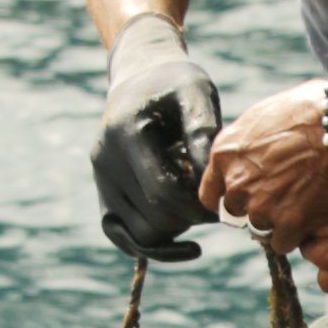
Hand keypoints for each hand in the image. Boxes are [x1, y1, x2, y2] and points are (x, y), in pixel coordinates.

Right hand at [93, 13, 222, 259]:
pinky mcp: (104, 194)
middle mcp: (105, 161)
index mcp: (126, 134)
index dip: (198, 206)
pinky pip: (124, 237)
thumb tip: (211, 176)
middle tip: (220, 207)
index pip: (162, 192)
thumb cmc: (176, 83)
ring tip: (201, 210)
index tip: (226, 204)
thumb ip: (202, 129)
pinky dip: (155, 248)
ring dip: (177, 231)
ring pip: (140, 234)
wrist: (141, 79)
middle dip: (191, 218)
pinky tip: (188, 246)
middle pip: (153, 217)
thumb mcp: (196, 91)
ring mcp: (101, 180)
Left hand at [198, 80, 327, 248]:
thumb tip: (250, 151)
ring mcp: (261, 206)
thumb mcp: (263, 116)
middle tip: (282, 193)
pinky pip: (283, 242)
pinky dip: (295, 234)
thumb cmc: (309, 111)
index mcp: (225, 154)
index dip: (227, 197)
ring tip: (302, 200)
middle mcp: (236, 183)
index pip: (210, 194)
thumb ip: (248, 143)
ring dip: (278, 220)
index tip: (242, 197)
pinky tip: (310, 215)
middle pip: (237, 211)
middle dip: (256, 206)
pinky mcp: (287, 223)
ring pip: (261, 227)